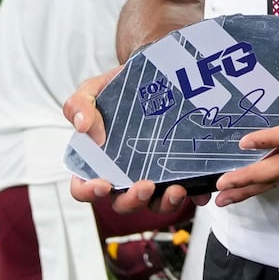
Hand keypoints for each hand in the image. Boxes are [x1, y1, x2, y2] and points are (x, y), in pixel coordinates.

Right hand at [66, 66, 198, 215]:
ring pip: (154, 203)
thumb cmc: (117, 90)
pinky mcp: (174, 172)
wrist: (151, 76)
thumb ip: (79, 105)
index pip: (84, 188)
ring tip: (176, 189)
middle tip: (145, 186)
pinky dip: (193, 194)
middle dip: (133, 200)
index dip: (89, 192)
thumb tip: (82, 126)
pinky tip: (199, 189)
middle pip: (122, 202)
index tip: (103, 185)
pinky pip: (184, 190)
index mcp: (96, 162)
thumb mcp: (92, 91)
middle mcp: (122, 175)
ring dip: (164, 203)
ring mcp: (149, 175)